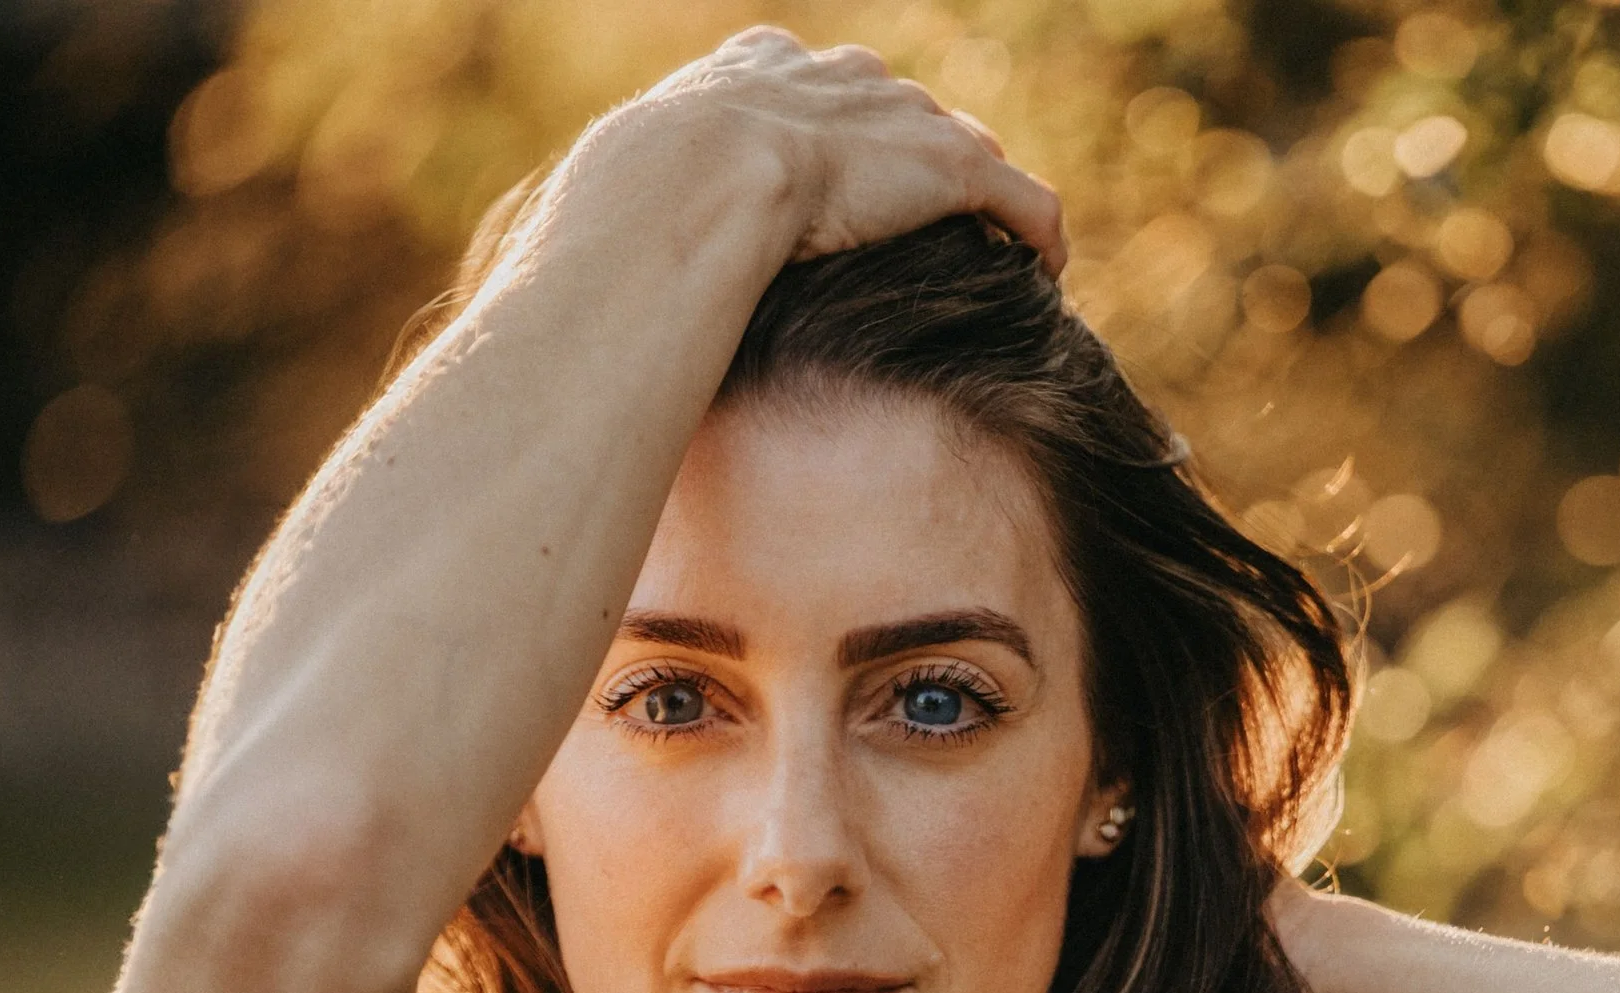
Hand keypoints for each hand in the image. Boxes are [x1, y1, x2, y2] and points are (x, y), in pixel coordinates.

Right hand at [581, 26, 1066, 276]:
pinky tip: (1050, 275)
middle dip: (918, 163)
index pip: (819, 89)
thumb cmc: (629, 209)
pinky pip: (1022, 200)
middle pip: (903, 111)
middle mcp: (838, 76)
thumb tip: (570, 296)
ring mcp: (899, 117)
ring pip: (968, 151)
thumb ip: (619, 231)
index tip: (839, 190)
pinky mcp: (951, 168)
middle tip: (929, 228)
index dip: (836, 139)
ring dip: (986, 202)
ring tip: (997, 256)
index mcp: (757, 69)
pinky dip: (1039, 234)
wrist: (687, 188)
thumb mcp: (612, 205)